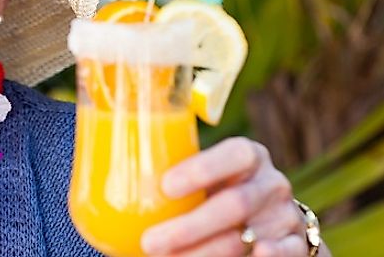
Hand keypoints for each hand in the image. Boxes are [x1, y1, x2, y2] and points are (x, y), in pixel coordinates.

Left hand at [140, 137, 308, 255]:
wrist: (272, 226)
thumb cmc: (220, 193)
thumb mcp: (207, 178)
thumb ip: (176, 178)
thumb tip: (102, 180)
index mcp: (248, 156)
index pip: (234, 154)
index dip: (201, 169)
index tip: (164, 187)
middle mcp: (271, 183)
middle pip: (234, 204)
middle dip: (189, 227)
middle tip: (150, 242)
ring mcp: (287, 217)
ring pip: (247, 238)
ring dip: (203, 253)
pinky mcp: (298, 247)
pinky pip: (282, 255)